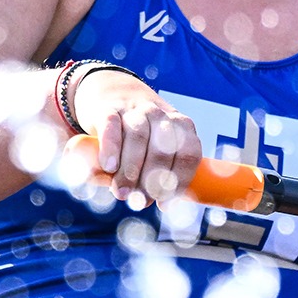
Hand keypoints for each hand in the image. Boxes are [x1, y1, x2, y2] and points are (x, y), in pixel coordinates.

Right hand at [68, 70, 200, 203]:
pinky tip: (109, 166)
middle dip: (152, 180)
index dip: (179, 181)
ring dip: (130, 170)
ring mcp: (135, 110)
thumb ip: (152, 175)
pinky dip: (111, 148)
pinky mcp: (108, 109)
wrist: (110, 93)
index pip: (189, 153)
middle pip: (163, 149)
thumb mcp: (153, 149)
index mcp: (181, 127)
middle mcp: (160, 116)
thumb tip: (146, 202)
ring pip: (138, 137)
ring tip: (122, 193)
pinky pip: (112, 126)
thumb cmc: (137, 134)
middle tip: (139, 202)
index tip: (163, 203)